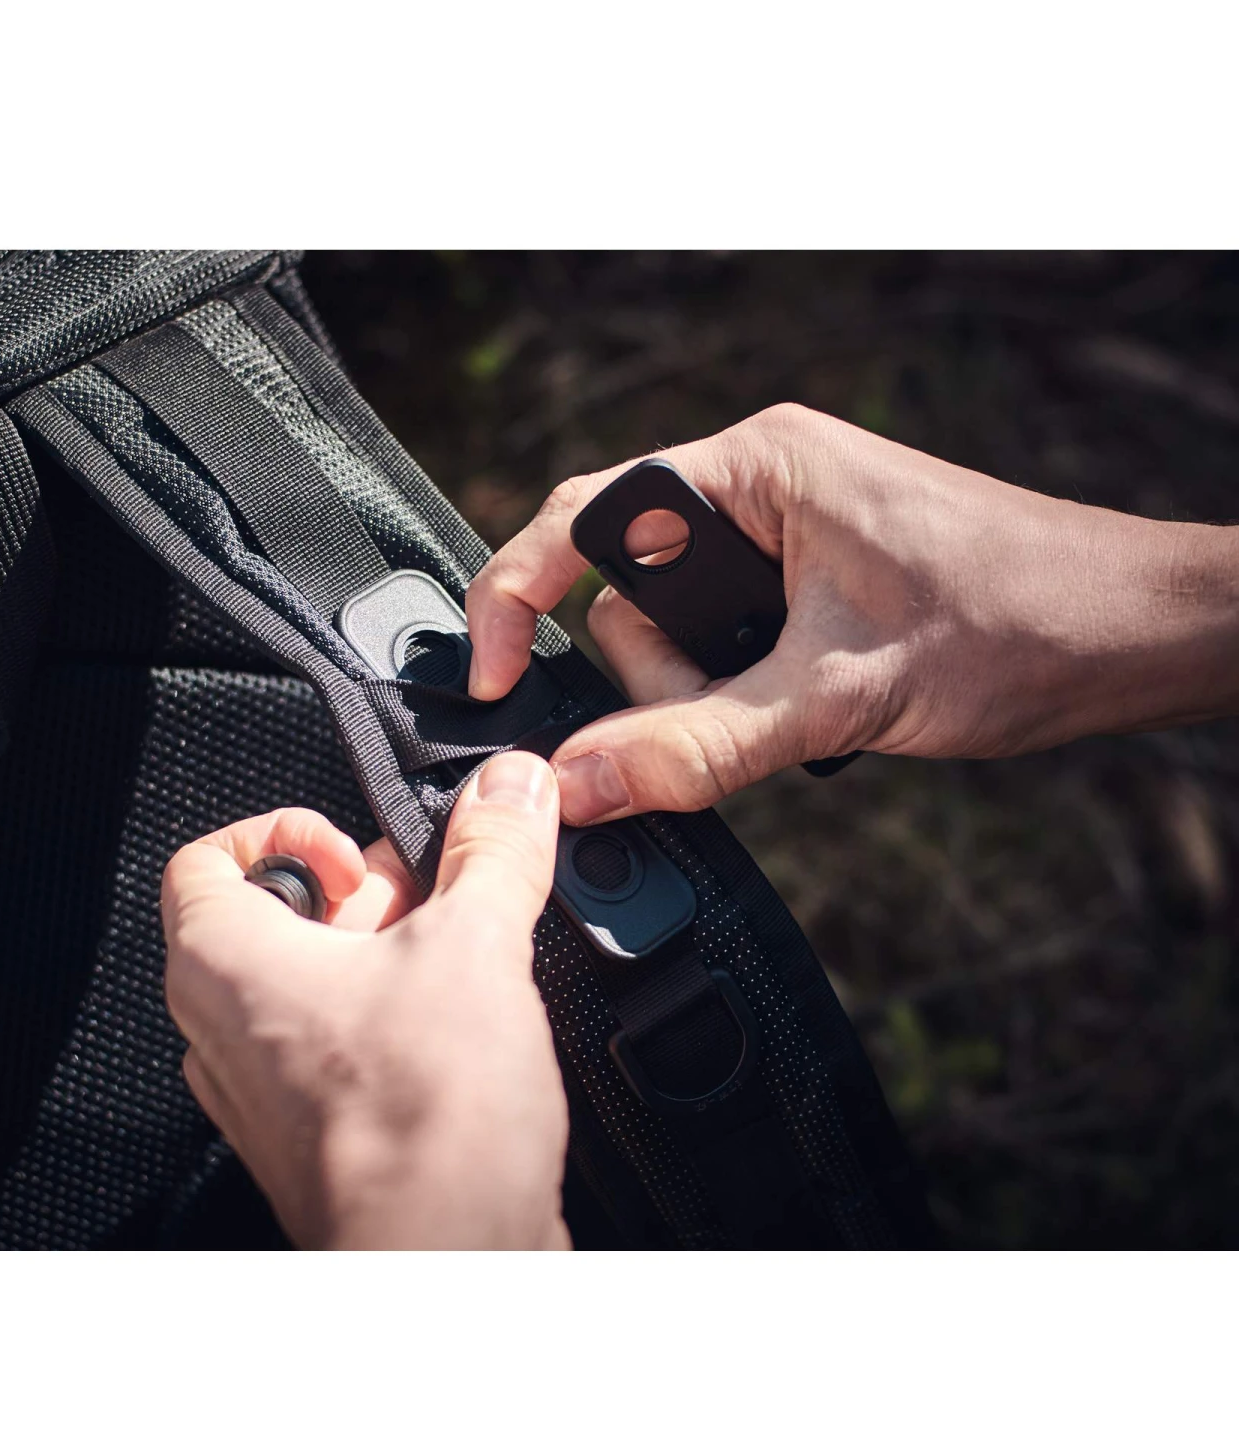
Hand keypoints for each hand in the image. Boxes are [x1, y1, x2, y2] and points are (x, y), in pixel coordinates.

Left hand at [160, 752, 570, 1249]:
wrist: (447, 1255)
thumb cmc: (420, 1121)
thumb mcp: (475, 942)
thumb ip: (492, 851)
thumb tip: (509, 790)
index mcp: (224, 961)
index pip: (206, 860)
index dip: (284, 832)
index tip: (353, 847)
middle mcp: (222, 1029)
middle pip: (275, 921)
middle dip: (365, 898)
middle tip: (432, 903)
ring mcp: (263, 1093)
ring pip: (312, 989)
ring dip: (386, 962)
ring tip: (458, 964)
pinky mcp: (313, 1139)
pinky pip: (336, 1054)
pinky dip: (392, 1026)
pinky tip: (463, 1031)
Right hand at [466, 404, 1238, 822]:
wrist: (1139, 634)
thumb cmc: (1020, 622)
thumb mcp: (837, 695)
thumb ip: (697, 744)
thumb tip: (576, 782)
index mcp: (754, 466)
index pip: (583, 516)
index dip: (521, 594)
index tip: (494, 676)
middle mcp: (761, 484)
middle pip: (628, 585)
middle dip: (652, 670)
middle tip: (733, 718)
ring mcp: (789, 529)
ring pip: (678, 622)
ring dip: (705, 690)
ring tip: (795, 719)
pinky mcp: (814, 575)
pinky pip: (729, 636)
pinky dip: (740, 688)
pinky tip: (806, 711)